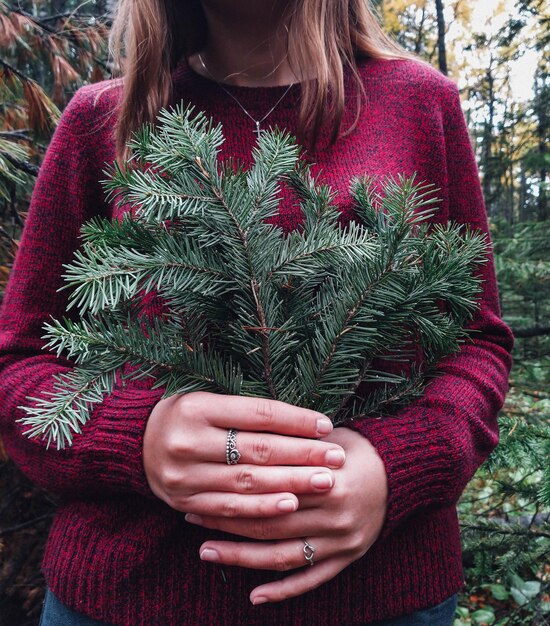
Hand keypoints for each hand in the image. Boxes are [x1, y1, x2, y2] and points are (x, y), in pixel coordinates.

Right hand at [143, 391, 345, 516]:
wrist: (136, 443)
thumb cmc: (186, 415)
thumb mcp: (208, 399)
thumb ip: (247, 411)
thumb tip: (302, 420)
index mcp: (197, 407)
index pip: (258, 414)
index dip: (295, 420)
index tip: (326, 426)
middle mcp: (188, 441)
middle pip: (257, 449)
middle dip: (302, 454)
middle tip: (336, 457)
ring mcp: (185, 475)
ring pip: (247, 482)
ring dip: (290, 483)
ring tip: (324, 481)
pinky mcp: (185, 502)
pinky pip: (230, 509)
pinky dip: (262, 509)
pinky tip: (290, 505)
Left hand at [185, 427, 387, 603]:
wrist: (400, 472)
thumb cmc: (356, 449)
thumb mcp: (328, 439)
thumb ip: (292, 443)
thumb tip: (245, 437)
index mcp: (328, 479)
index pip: (269, 489)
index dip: (233, 490)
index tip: (201, 487)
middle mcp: (333, 513)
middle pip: (270, 522)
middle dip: (227, 520)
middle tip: (192, 515)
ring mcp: (341, 540)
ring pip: (283, 555)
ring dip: (242, 557)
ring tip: (207, 552)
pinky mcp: (347, 557)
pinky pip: (312, 579)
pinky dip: (283, 590)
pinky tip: (255, 596)